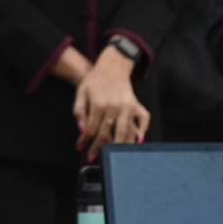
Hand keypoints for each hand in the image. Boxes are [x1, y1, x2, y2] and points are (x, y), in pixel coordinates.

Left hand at [73, 47, 149, 161]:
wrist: (111, 66)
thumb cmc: (94, 80)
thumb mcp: (81, 92)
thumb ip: (79, 111)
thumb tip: (82, 130)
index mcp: (99, 105)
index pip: (91, 130)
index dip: (85, 141)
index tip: (80, 148)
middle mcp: (114, 107)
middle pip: (107, 135)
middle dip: (99, 148)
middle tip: (94, 157)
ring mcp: (127, 107)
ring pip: (125, 132)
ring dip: (119, 146)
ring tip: (113, 155)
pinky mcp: (136, 105)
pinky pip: (143, 120)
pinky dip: (141, 131)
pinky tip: (137, 141)